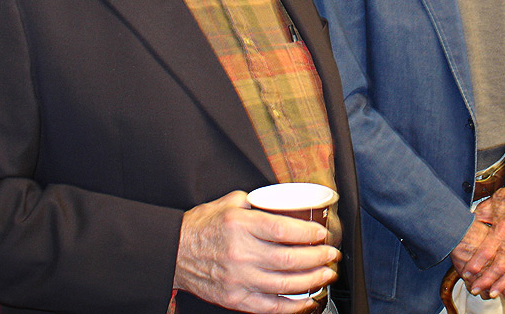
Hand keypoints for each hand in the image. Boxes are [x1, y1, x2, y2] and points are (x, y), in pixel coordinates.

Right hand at [173, 190, 339, 312]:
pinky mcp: (235, 299)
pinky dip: (293, 306)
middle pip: (289, 258)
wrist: (174, 252)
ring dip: (312, 280)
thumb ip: (258, 201)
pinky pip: (270, 306)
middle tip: (331, 254)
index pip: (283, 230)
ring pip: (285, 284)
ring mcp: (239, 279)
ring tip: (326, 274)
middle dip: (318, 257)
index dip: (308, 232)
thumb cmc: (203, 226)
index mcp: (241, 225)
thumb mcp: (230, 202)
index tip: (322, 233)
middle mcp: (241, 253)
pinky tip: (307, 300)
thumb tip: (284, 200)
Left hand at [451, 168, 504, 312]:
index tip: (467, 272)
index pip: (488, 250)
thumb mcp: (490, 204)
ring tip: (492, 293)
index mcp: (502, 227)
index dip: (477, 263)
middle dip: (487, 279)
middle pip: (501, 265)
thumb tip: (463, 222)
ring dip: (504, 284)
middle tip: (476, 288)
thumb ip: (478, 217)